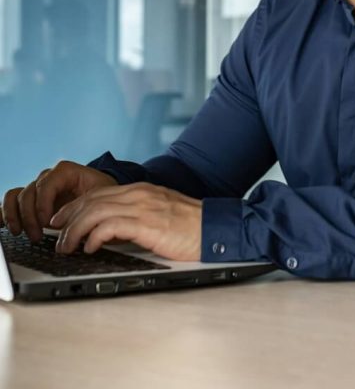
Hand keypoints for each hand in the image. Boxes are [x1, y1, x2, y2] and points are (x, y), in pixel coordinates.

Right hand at [1, 161, 116, 240]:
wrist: (104, 198)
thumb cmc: (104, 196)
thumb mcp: (102, 197)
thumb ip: (89, 206)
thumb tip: (78, 226)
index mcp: (66, 172)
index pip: (46, 183)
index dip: (43, 204)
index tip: (47, 223)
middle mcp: (49, 178)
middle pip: (29, 192)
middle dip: (30, 217)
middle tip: (37, 236)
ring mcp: (39, 189)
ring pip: (17, 196)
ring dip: (16, 216)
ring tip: (22, 233)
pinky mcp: (33, 201)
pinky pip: (12, 201)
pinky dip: (6, 212)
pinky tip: (7, 226)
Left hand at [50, 183, 202, 261]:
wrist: (215, 229)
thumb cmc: (191, 226)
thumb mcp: (160, 214)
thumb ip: (137, 216)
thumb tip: (113, 230)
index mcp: (141, 191)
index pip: (98, 193)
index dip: (75, 206)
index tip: (61, 220)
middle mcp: (139, 194)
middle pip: (92, 200)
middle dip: (68, 218)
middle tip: (56, 235)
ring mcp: (143, 207)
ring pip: (95, 212)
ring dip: (75, 230)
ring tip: (67, 247)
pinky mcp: (147, 224)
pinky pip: (110, 226)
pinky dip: (94, 236)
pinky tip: (90, 248)